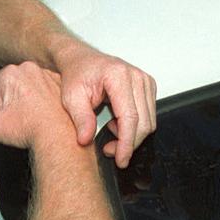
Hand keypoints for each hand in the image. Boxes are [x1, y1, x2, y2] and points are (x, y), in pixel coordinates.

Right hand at [0, 62, 72, 149]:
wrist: (59, 134)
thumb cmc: (29, 129)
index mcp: (9, 74)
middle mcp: (28, 68)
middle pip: (9, 82)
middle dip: (7, 99)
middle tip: (11, 117)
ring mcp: (47, 73)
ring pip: (28, 83)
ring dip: (24, 97)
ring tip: (28, 116)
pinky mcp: (61, 82)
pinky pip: (45, 86)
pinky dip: (42, 97)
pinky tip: (42, 113)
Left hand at [56, 43, 157, 168]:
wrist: (81, 60)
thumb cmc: (76, 74)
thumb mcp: (71, 97)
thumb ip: (81, 119)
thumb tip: (86, 139)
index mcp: (118, 76)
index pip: (130, 117)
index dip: (127, 143)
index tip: (121, 160)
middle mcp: (136, 77)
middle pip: (143, 122)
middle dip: (128, 143)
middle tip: (109, 150)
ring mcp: (145, 81)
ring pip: (148, 122)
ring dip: (131, 135)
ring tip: (109, 130)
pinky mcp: (148, 86)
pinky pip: (148, 116)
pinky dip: (134, 126)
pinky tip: (116, 122)